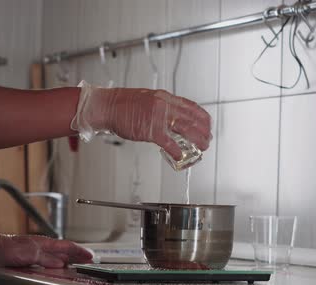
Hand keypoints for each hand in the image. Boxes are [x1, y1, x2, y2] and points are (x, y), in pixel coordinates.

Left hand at [0, 219, 92, 267]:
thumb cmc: (9, 248)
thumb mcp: (31, 254)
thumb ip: (47, 259)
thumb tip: (61, 263)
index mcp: (46, 243)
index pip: (68, 247)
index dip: (80, 252)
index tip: (90, 256)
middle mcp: (43, 246)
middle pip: (65, 250)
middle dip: (78, 254)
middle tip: (88, 259)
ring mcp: (37, 250)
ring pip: (58, 254)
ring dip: (69, 258)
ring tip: (77, 262)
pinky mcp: (31, 256)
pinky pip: (50, 258)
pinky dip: (58, 261)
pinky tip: (57, 265)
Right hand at [71, 81, 212, 160]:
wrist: (106, 106)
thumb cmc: (123, 104)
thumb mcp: (148, 98)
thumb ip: (163, 106)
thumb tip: (173, 116)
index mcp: (165, 97)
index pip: (191, 106)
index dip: (203, 116)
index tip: (208, 124)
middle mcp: (164, 105)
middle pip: (191, 118)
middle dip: (203, 130)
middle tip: (207, 139)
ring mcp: (158, 117)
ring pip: (185, 129)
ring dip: (196, 140)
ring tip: (202, 147)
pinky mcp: (149, 130)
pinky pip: (167, 142)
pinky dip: (176, 150)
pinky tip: (180, 155)